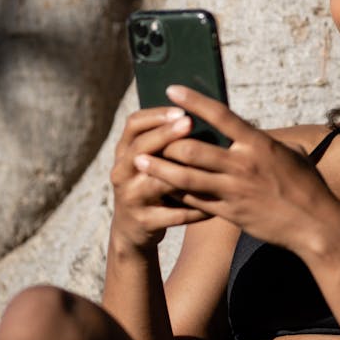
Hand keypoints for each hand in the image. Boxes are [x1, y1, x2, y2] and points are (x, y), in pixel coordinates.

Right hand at [109, 105, 213, 249]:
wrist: (132, 230)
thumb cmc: (150, 185)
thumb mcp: (151, 162)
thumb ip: (167, 142)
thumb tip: (203, 115)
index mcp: (124, 152)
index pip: (133, 125)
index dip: (156, 115)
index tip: (181, 109)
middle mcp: (122, 172)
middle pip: (140, 148)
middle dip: (165, 134)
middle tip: (189, 122)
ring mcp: (130, 198)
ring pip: (156, 181)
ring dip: (183, 171)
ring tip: (208, 163)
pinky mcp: (144, 222)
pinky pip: (175, 214)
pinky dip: (197, 208)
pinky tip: (218, 202)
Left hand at [133, 86, 339, 251]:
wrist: (316, 225)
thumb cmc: (309, 187)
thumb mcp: (293, 156)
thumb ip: (269, 143)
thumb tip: (255, 134)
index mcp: (259, 144)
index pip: (220, 115)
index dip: (194, 101)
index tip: (172, 90)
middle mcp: (243, 164)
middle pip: (192, 147)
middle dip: (167, 141)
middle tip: (151, 135)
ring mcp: (234, 190)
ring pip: (185, 176)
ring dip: (159, 168)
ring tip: (139, 161)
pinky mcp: (230, 213)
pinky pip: (194, 201)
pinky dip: (176, 193)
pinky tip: (162, 189)